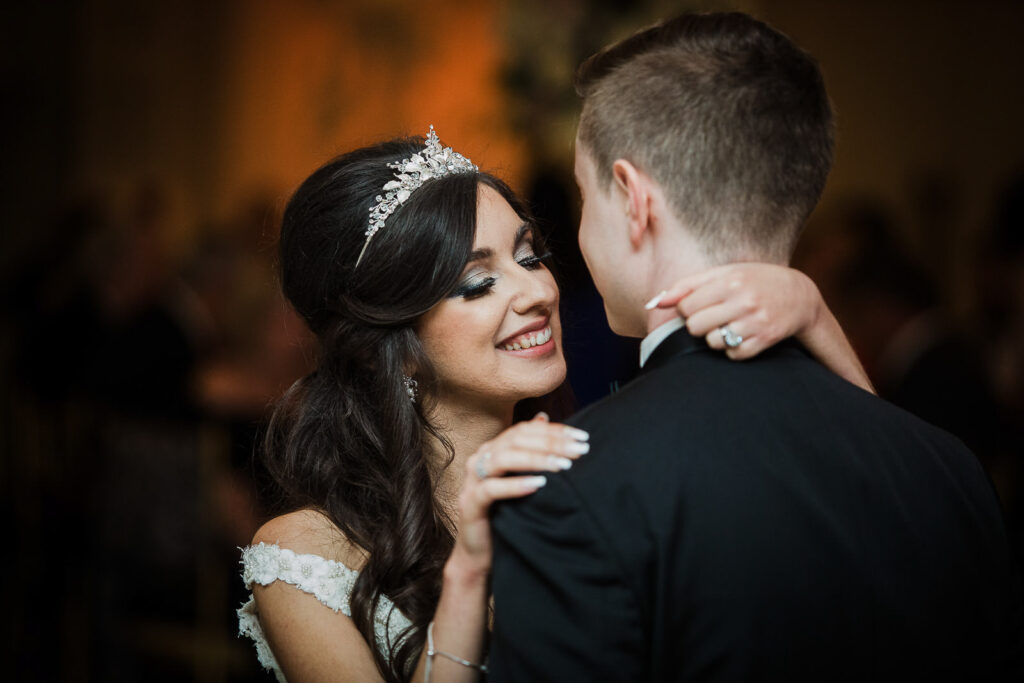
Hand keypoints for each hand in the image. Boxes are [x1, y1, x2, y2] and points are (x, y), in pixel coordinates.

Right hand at [449, 413, 589, 576]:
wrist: (479, 554)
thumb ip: (529, 450)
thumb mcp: (519, 479)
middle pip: (516, 440)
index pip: (525, 430)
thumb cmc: (504, 514)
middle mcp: (480, 459)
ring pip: (503, 458)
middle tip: (580, 451)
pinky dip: (515, 485)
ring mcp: (472, 481)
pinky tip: (538, 485)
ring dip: (536, 460)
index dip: (554, 431)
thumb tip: (543, 416)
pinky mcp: (470, 504)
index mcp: (492, 450)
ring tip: (563, 466)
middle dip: (551, 443)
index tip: (583, 438)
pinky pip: (490, 489)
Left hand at [656, 263, 820, 359]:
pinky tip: (742, 335)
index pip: (686, 306)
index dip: (687, 309)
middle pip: (694, 327)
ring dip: (715, 337)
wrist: (799, 296)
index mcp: (729, 281)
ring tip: (729, 324)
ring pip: (712, 342)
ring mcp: (755, 322)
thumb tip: (655, 303)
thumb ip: (686, 286)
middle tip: (713, 316)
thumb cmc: (754, 281)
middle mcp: (743, 301)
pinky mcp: (765, 340)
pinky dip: (732, 348)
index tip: (700, 305)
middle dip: (698, 324)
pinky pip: (732, 354)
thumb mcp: (723, 274)